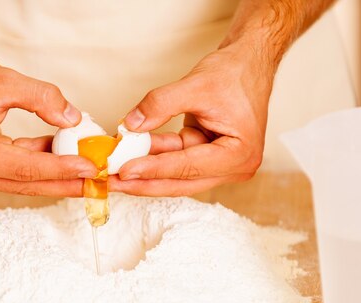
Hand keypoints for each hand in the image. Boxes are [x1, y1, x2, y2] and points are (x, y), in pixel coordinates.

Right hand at [0, 49, 97, 195]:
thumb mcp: (4, 80)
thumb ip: (42, 98)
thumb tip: (73, 119)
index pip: (25, 168)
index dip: (60, 168)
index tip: (89, 168)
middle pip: (24, 182)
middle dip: (62, 181)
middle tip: (94, 182)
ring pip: (20, 179)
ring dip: (52, 173)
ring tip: (84, 168)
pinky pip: (12, 170)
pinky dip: (37, 162)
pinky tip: (60, 152)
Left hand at [111, 40, 274, 195]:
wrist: (248, 63)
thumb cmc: (233, 73)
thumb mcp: (195, 85)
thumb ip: (160, 105)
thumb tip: (130, 126)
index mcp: (239, 154)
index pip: (187, 167)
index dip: (153, 169)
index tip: (123, 171)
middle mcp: (234, 167)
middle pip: (181, 181)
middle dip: (144, 180)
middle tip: (112, 181)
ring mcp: (222, 165)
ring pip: (176, 175)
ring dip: (146, 169)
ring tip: (114, 170)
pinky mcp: (208, 159)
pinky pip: (176, 161)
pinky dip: (154, 156)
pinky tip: (130, 154)